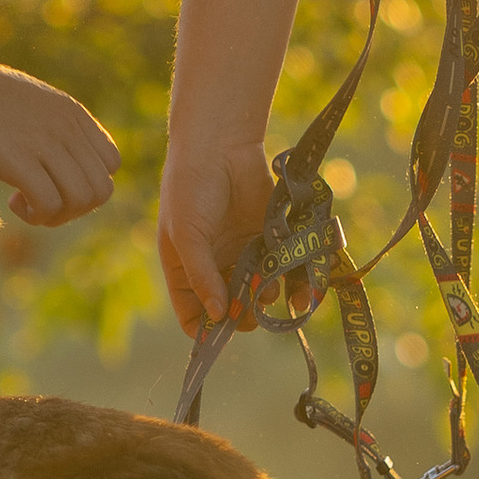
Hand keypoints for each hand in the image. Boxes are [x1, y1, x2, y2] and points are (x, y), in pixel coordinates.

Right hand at [0, 44, 116, 226]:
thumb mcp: (26, 102)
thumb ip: (48, 124)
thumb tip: (53, 155)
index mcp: (71, 113)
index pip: (110, 164)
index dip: (85, 184)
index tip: (53, 181)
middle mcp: (65, 127)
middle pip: (100, 190)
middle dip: (73, 209)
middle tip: (39, 201)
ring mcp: (42, 141)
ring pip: (82, 200)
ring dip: (56, 215)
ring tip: (25, 203)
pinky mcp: (14, 158)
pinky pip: (49, 204)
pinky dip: (35, 215)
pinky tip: (13, 201)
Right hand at [159, 139, 276, 335]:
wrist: (220, 145)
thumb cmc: (190, 188)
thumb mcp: (186, 234)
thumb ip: (201, 275)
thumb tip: (217, 314)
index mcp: (186, 271)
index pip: (193, 316)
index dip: (206, 330)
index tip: (222, 333)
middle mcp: (216, 268)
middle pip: (231, 308)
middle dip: (242, 315)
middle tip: (251, 309)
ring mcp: (244, 254)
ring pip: (258, 291)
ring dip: (265, 296)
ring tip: (268, 287)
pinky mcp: (270, 239)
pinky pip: (281, 268)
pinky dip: (288, 278)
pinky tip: (293, 282)